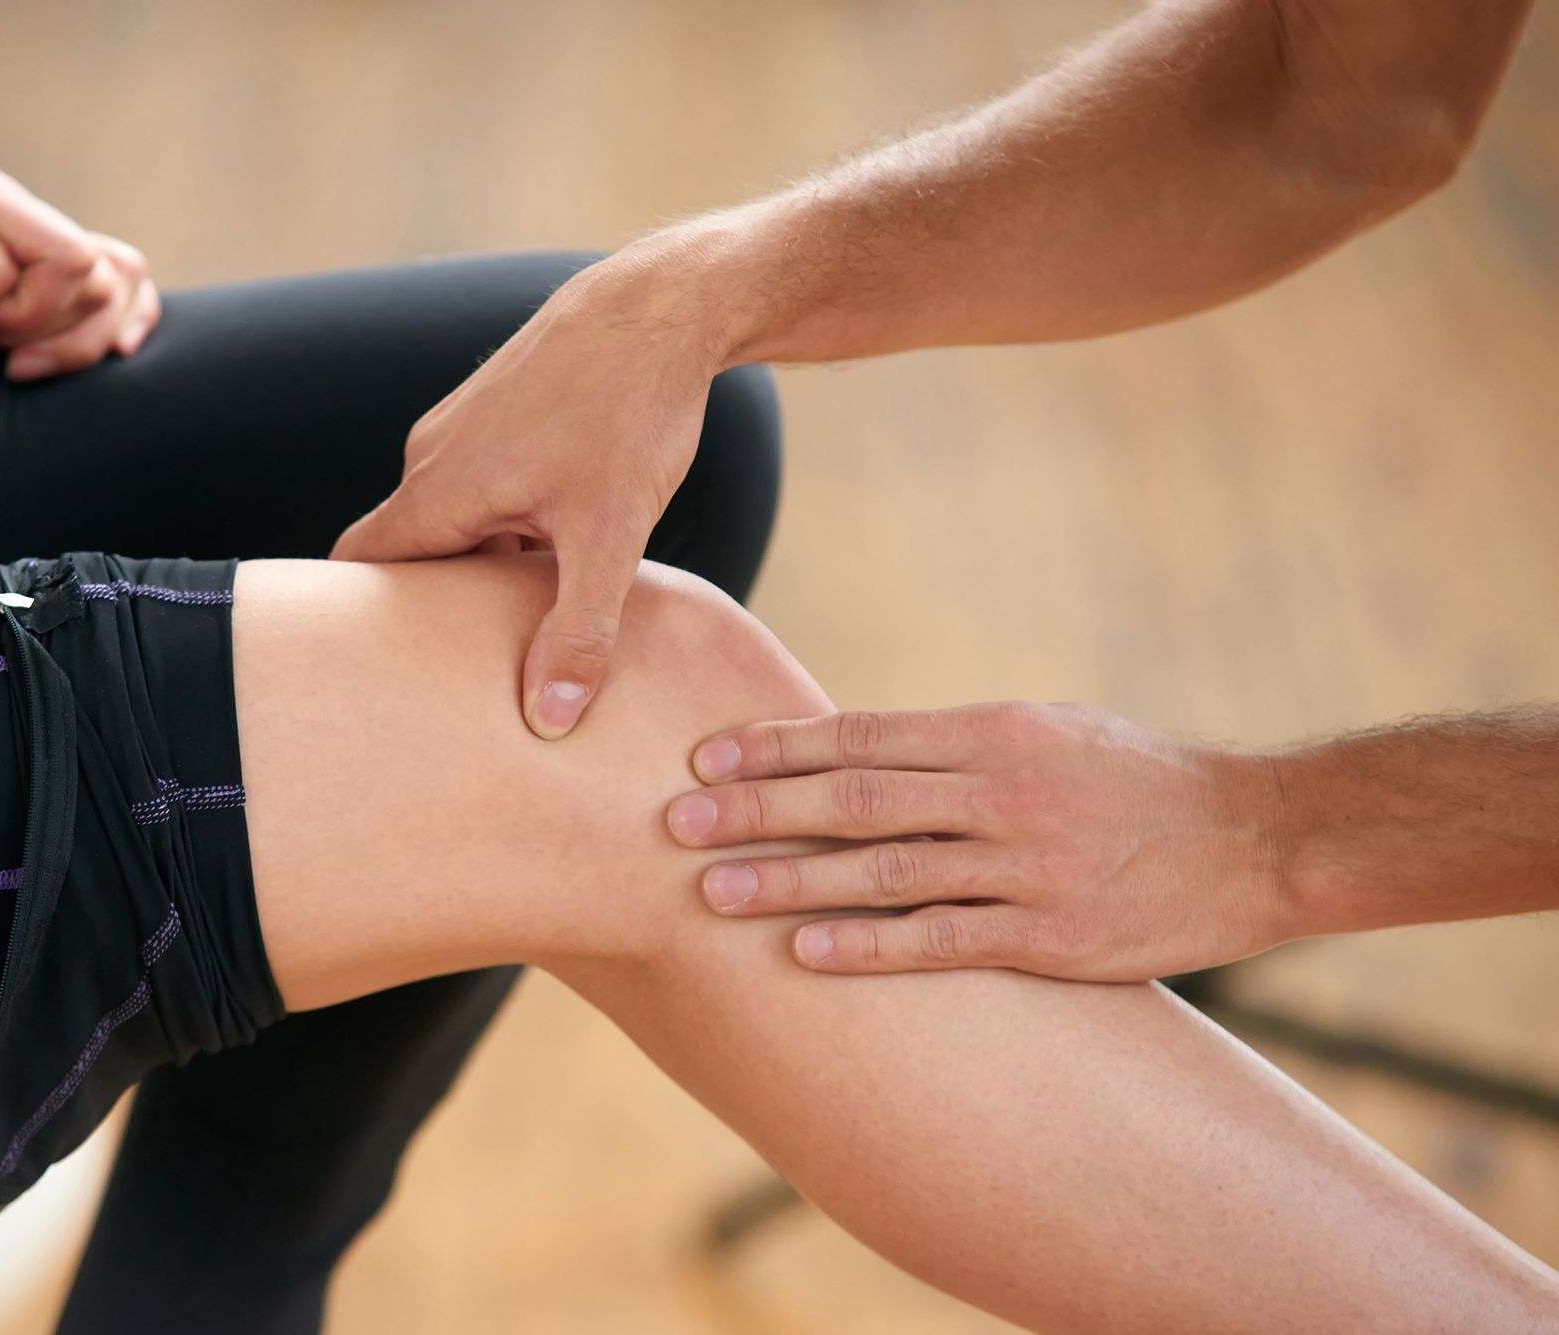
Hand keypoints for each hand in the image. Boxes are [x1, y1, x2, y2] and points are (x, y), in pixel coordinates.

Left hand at [0, 159, 159, 392]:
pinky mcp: (24, 262)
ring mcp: (17, 230)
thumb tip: (65, 265)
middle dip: (59, 329)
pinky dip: (110, 322)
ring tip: (20, 360)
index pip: (73, 258)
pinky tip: (103, 351)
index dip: (39, 314)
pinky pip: (107, 283)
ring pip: (116, 279)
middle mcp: (3, 202)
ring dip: (82, 335)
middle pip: (102, 271)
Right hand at [330, 244, 725, 738]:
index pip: (358, 567)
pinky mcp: (500, 413)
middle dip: (433, 612)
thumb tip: (546, 721)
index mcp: (438, 487)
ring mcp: (464, 429)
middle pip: (407, 554)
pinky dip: (507, 530)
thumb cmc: (631, 411)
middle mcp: (433, 455)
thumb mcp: (611, 536)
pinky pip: (483, 490)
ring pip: (453, 522)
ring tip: (520, 627)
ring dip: (481, 569)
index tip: (374, 677)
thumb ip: (578, 631)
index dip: (358, 626)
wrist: (662, 306)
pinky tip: (559, 559)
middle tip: (464, 677)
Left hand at [666, 701, 1292, 980]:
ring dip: (788, 879)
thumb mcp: (1050, 733)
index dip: (777, 745)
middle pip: (851, 796)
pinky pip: (940, 940)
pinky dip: (867, 946)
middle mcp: (998, 789)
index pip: (860, 735)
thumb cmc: (1138, 782)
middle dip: (756, 807)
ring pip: (882, 870)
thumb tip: (864, 752)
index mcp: (993, 732)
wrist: (1256, 839)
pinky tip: (804, 950)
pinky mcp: (1051, 935)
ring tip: (713, 891)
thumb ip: (959, 744)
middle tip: (677, 820)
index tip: (706, 753)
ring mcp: (1023, 864)